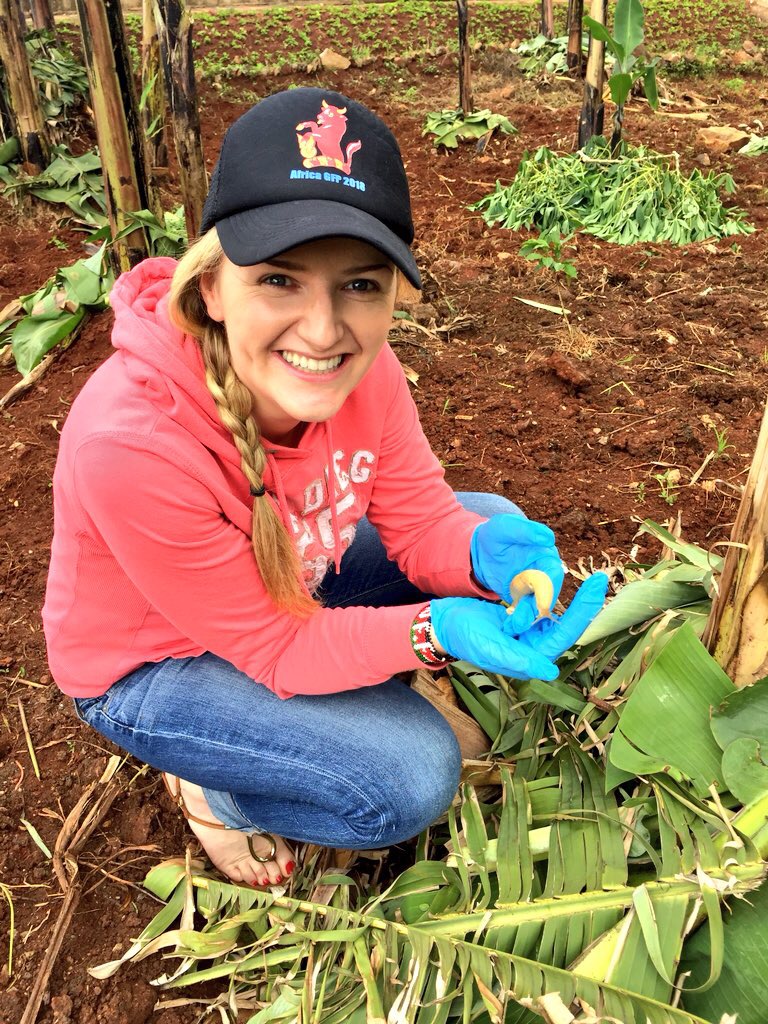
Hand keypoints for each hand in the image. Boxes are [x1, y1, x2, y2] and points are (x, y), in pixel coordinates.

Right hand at [430, 572, 608, 679]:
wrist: (444, 622)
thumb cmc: (464, 636)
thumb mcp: (490, 647)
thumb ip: (519, 659)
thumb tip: (550, 670)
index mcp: (530, 658)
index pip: (563, 636)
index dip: (582, 614)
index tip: (595, 591)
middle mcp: (534, 648)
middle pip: (567, 625)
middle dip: (583, 603)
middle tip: (600, 579)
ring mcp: (529, 634)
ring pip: (556, 614)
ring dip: (567, 599)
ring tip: (576, 586)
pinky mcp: (523, 620)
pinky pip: (542, 606)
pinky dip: (549, 594)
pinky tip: (554, 585)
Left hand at [471, 515, 563, 631]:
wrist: (480, 551)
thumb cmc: (494, 536)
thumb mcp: (505, 528)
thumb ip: (524, 530)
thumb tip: (548, 538)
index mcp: (546, 555)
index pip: (553, 574)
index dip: (548, 590)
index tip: (541, 605)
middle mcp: (545, 573)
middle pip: (548, 595)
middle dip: (537, 608)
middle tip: (524, 619)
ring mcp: (535, 588)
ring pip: (537, 607)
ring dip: (528, 616)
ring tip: (515, 623)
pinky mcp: (524, 599)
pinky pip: (526, 612)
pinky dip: (520, 619)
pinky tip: (511, 623)